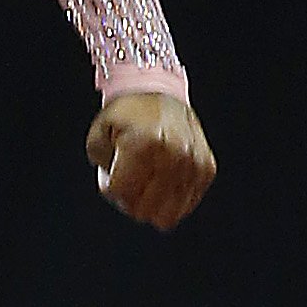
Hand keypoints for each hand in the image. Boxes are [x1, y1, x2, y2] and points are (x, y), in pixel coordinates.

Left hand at [86, 92, 215, 229]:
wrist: (160, 91)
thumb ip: (102, 168)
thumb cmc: (127, 114)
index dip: (111, 190)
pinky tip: (163, 182)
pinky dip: (171, 200)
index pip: (122, 194)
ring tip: (146, 182)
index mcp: (144, 144)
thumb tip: (120, 195)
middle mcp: (173, 155)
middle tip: (129, 180)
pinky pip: (186, 206)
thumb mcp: (99, 135)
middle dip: (130, 200)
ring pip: (167, 215)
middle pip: (143, 210)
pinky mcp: (207, 169)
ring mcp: (193, 164)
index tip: (111, 176)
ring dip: (151, 203)